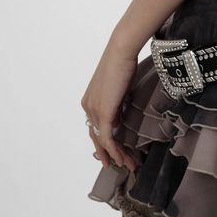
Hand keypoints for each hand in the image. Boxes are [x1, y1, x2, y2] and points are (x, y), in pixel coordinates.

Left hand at [81, 41, 139, 171]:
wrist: (120, 52)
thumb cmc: (122, 63)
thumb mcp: (118, 89)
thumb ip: (116, 105)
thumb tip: (119, 119)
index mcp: (90, 101)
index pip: (96, 128)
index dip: (104, 143)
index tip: (115, 153)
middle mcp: (88, 108)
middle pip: (96, 138)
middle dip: (108, 154)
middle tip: (121, 164)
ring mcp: (94, 110)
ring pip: (103, 140)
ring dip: (116, 154)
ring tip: (129, 164)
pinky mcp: (103, 112)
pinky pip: (107, 137)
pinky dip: (114, 150)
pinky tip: (123, 158)